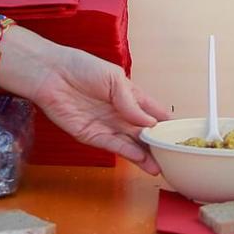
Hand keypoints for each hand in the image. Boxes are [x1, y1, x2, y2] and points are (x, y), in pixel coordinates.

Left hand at [0, 39, 165, 173]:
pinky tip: (142, 159)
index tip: (181, 134)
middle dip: (158, 144)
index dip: (166, 122)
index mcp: (128, 95)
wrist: (51, 74)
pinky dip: (128, 153)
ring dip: (146, 154)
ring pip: (131, 143)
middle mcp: (119, 113)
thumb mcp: (114, 78)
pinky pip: (113, 146)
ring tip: (162, 166)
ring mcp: (106, 125)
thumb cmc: (81, 68)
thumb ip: (131, 102)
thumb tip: (149, 123)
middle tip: (174, 156)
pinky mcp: (91, 135)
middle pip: (143, 132)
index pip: (152, 111)